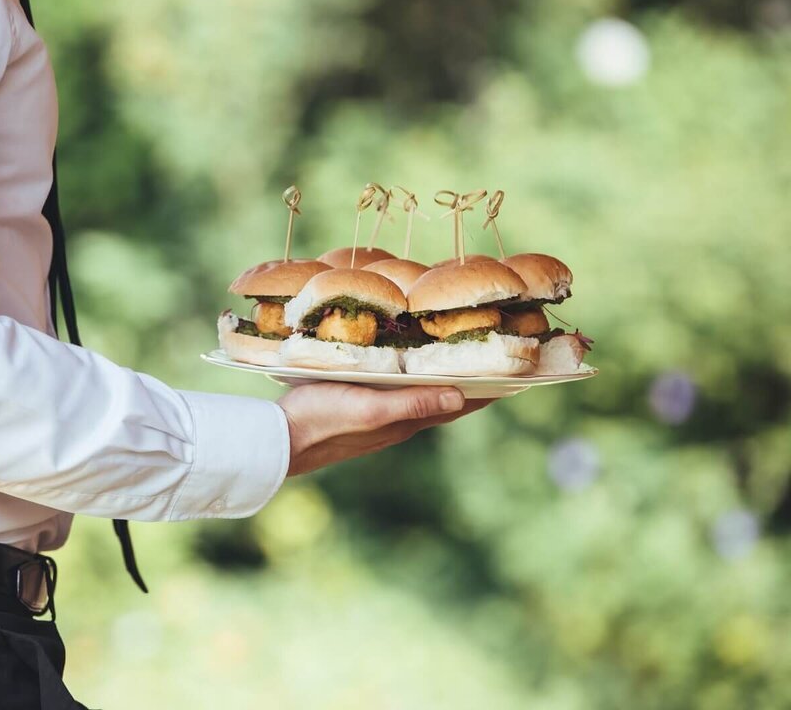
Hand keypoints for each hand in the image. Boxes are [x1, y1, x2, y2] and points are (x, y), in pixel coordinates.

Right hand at [277, 382, 492, 476]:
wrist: (279, 439)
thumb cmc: (322, 418)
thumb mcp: (370, 407)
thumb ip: (413, 403)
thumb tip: (461, 397)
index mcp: (406, 420)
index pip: (459, 403)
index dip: (489, 389)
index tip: (519, 374)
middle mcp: (399, 421)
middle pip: (447, 400)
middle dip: (473, 382)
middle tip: (499, 361)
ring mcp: (379, 418)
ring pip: (424, 397)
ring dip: (446, 381)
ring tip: (464, 361)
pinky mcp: (360, 410)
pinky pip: (399, 393)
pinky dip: (416, 381)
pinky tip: (409, 370)